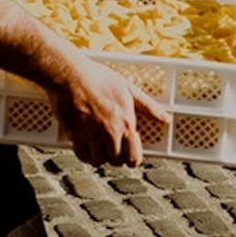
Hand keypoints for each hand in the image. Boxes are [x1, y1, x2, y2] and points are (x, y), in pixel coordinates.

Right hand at [41, 46, 162, 168]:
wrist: (70, 75)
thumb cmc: (97, 78)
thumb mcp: (128, 88)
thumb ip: (148, 106)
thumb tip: (165, 118)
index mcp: (126, 122)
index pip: (134, 157)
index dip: (133, 159)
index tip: (129, 154)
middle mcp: (110, 133)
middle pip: (116, 161)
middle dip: (116, 156)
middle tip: (112, 146)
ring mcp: (92, 136)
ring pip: (99, 160)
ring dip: (100, 156)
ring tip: (99, 145)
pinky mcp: (75, 136)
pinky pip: (82, 156)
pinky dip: (85, 154)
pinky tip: (86, 145)